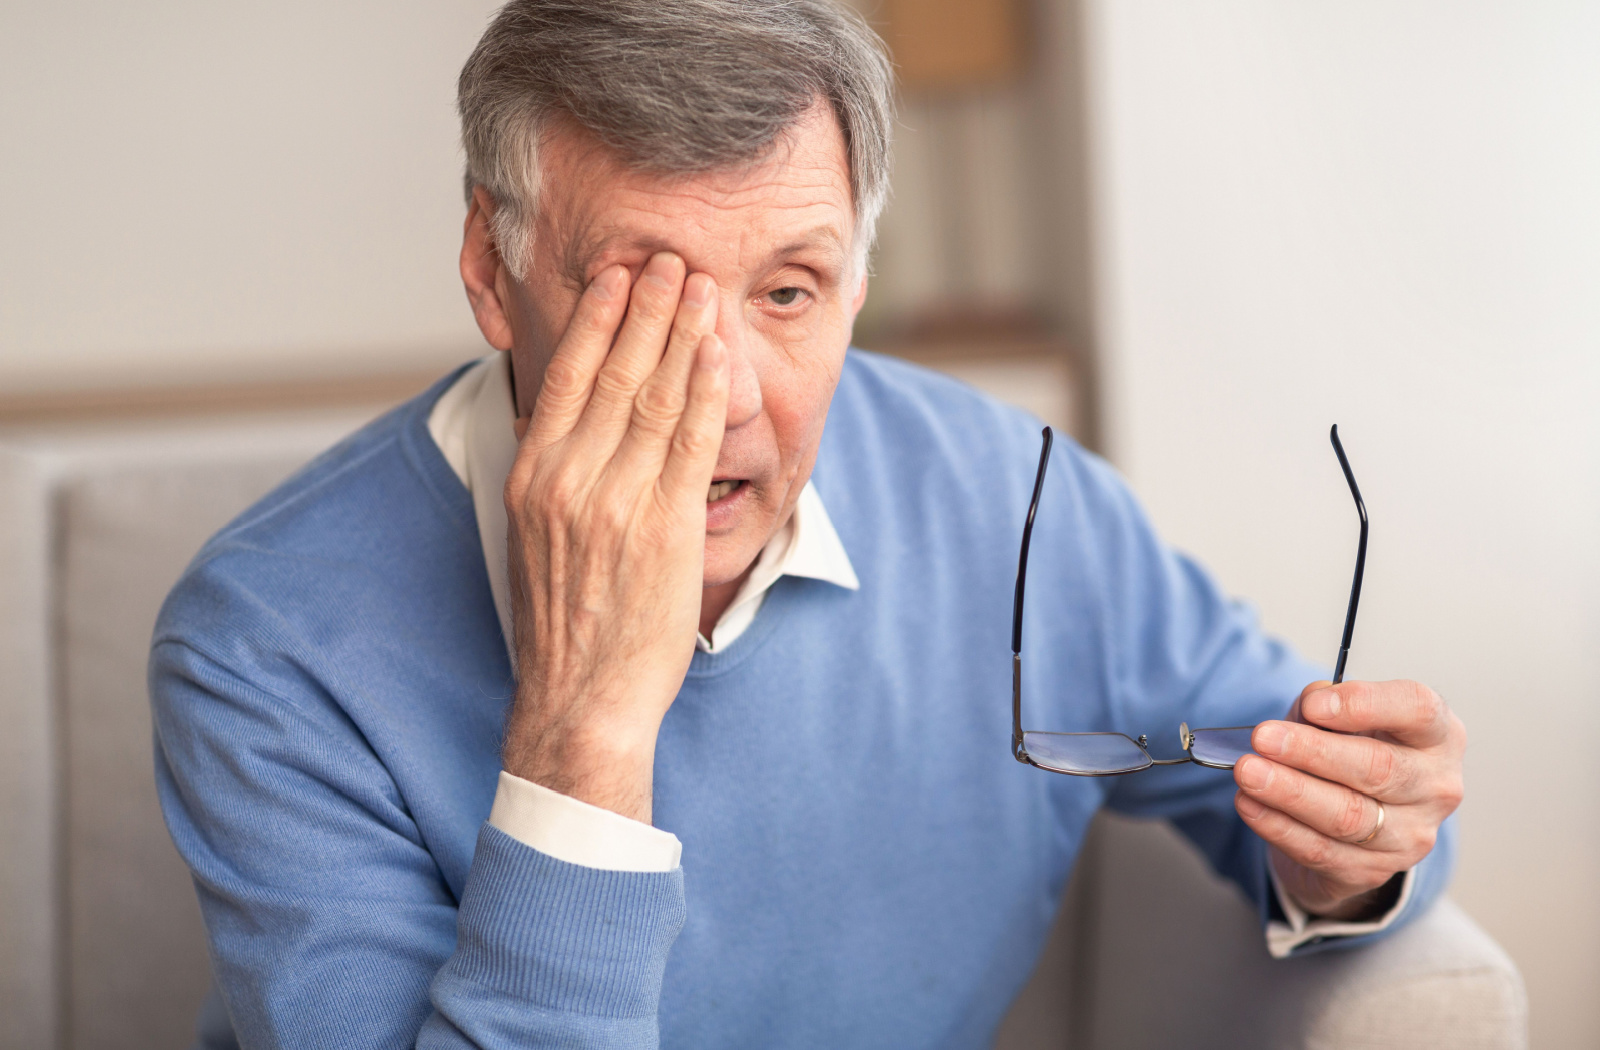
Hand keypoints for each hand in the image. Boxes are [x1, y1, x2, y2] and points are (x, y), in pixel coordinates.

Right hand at [500, 252, 728, 823]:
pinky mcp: (665, 528)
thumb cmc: (564, 620)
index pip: (566, 376)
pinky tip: (718, 354)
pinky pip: (690, 444)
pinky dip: (706, 392)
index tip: (617, 277)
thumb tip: (571, 417)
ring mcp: (617, 502)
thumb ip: (554, 471)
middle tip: (669, 258)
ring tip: (699, 287)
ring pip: (655, 397)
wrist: (581, 698)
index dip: (597, 319)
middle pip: (614, 372)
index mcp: (534, 476)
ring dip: (682, 334)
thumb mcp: (536, 535)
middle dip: (647, 308)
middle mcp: (569, 480)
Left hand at [1232, 679, 1465, 918]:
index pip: (1418, 710)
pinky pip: (1321, 850)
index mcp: (1437, 735)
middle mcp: (1434, 787)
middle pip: (1379, 768)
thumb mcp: (1341, 717)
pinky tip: (1250, 805)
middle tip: (1263, 738)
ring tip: (1248, 772)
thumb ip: (1324, 704)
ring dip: (1290, 792)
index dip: (1365, 705)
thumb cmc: (1352, 751)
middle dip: (1313, 752)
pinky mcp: (1374, 870)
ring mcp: (1410, 836)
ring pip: (1348, 816)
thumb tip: (1309, 707)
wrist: (1357, 820)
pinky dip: (1279, 826)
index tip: (1313, 705)